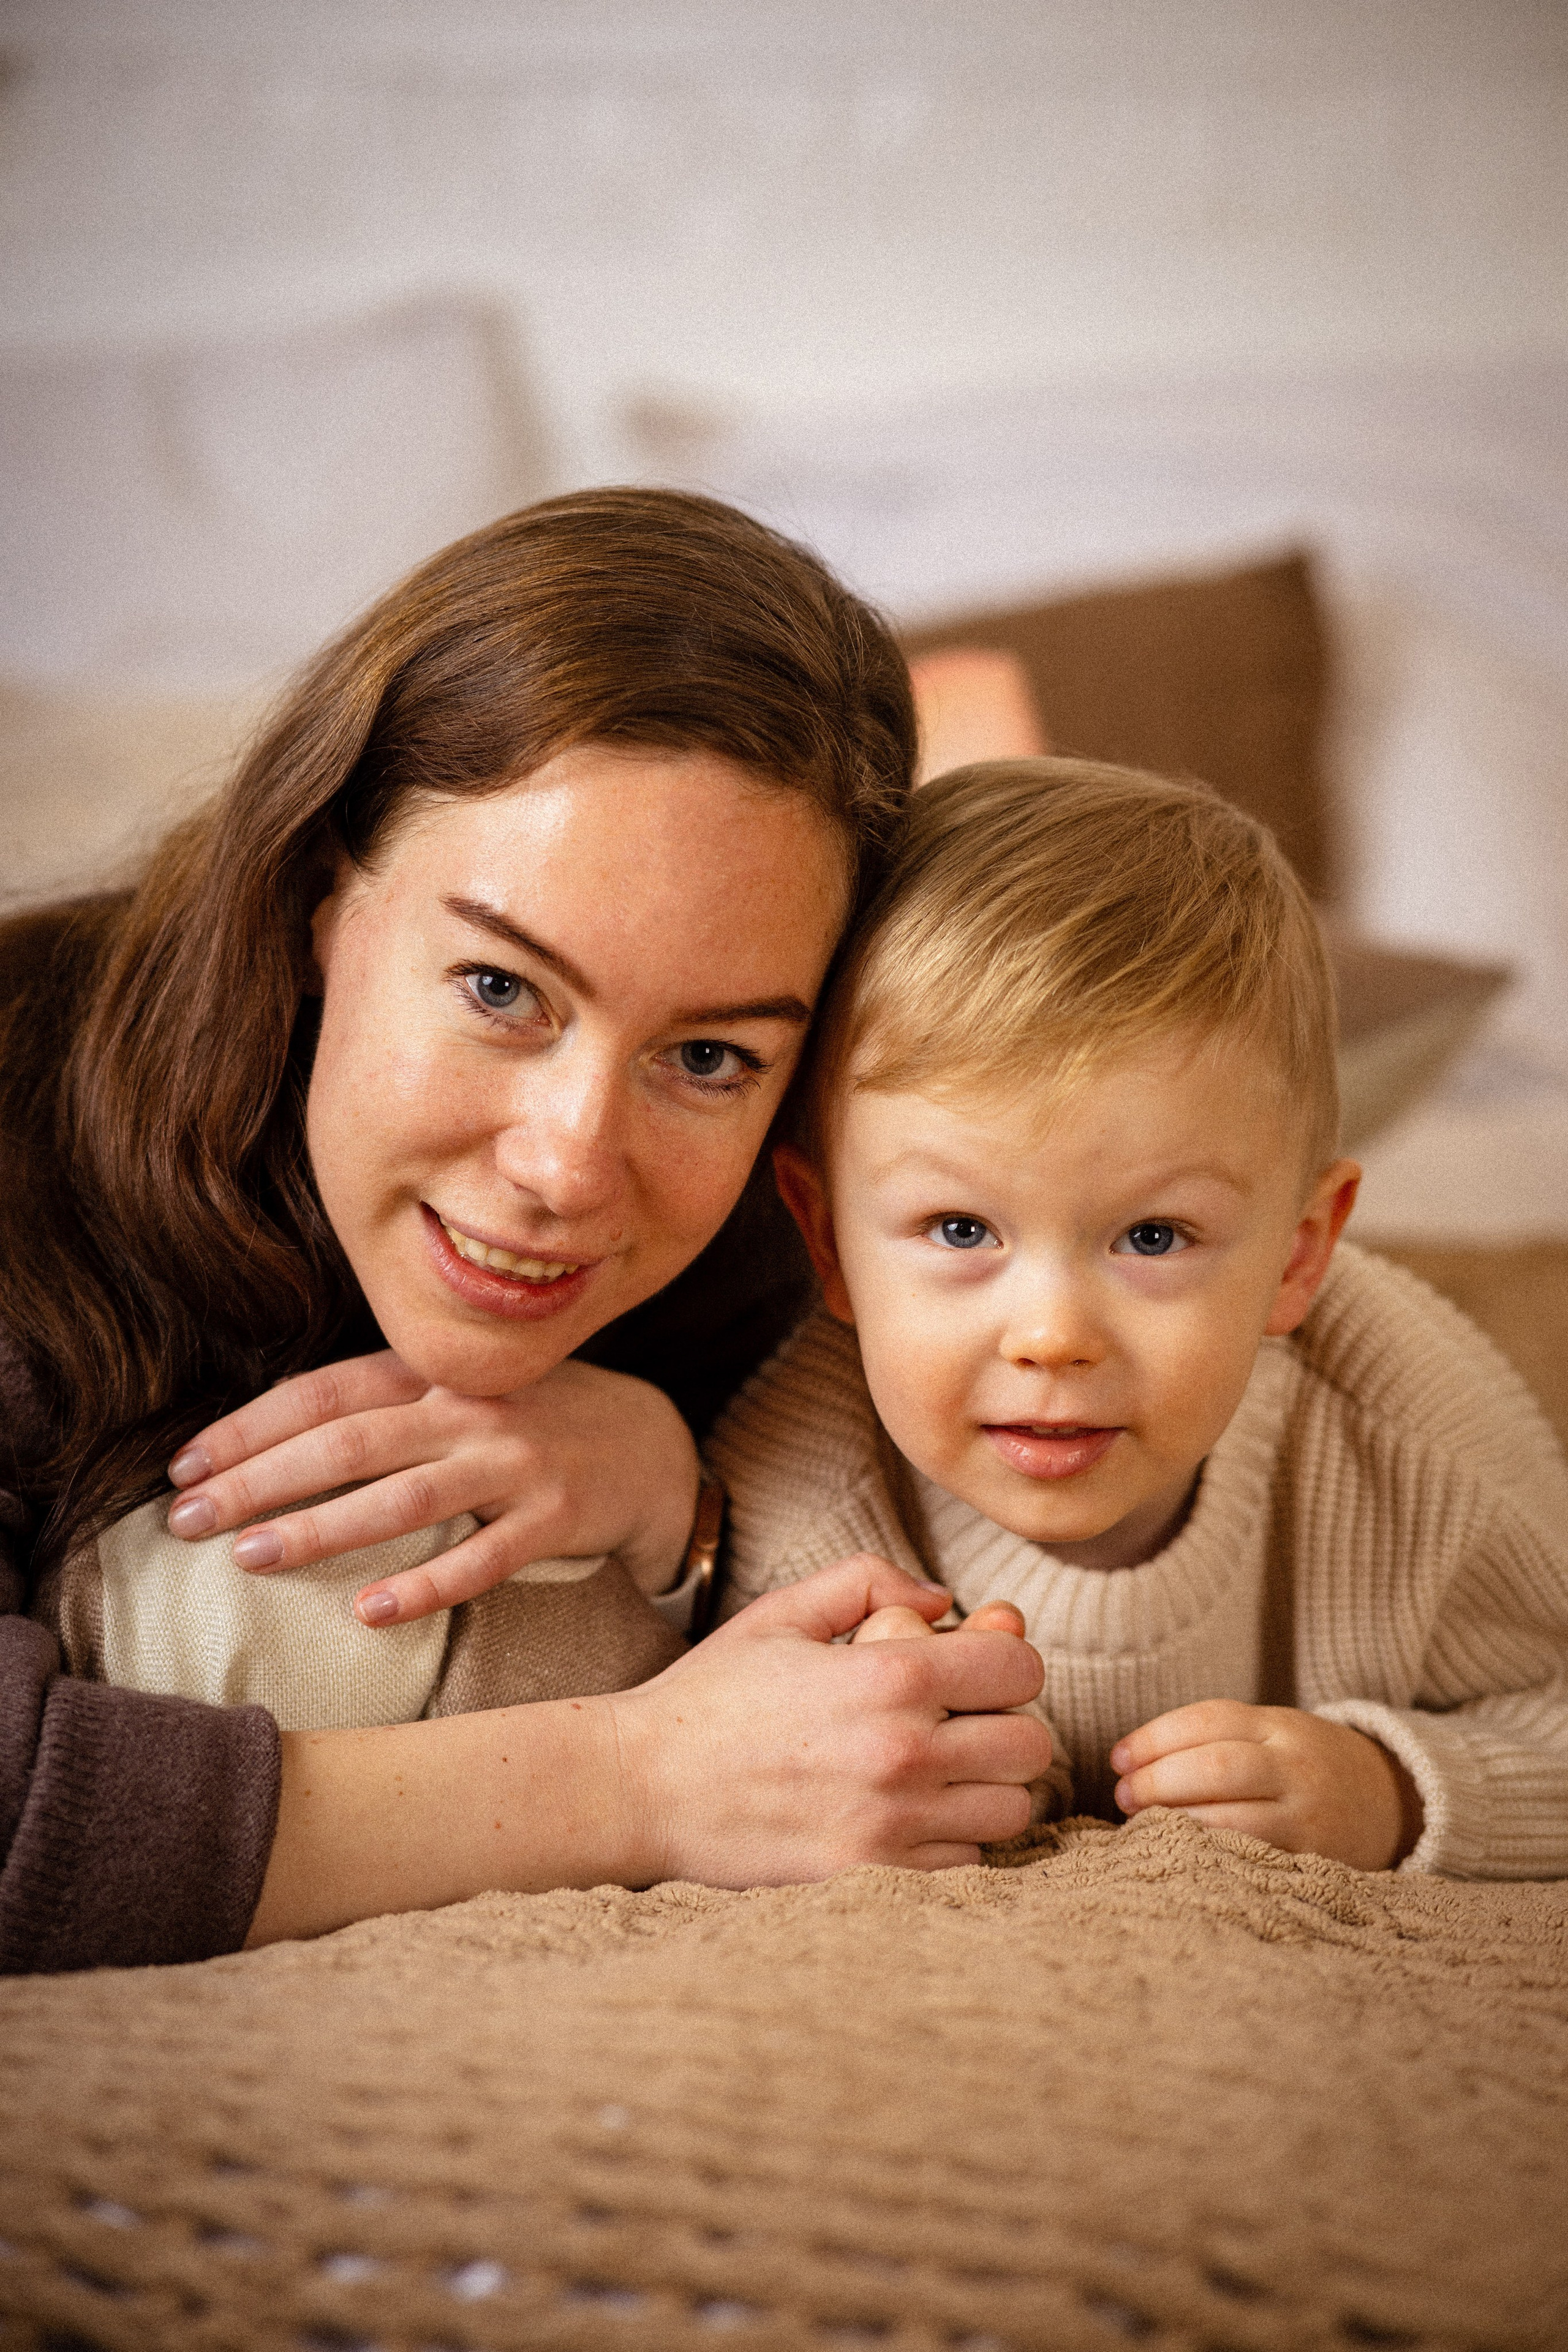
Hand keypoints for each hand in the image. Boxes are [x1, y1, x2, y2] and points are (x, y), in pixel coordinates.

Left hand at [166, 1353, 700, 1622]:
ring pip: (404, 1498)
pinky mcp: (556, 1516)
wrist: (653, 1445)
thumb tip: (269, 1440)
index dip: (249, 1427)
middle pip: (349, 1441)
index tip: (183, 1468)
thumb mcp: (459, 1393)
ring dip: (321, 1527)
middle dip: (259, 1481)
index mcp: (435, 1373)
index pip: (324, 1392)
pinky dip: (425, 1586)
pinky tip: (369, 1613)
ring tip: (251, 1557)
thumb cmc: (530, 1423)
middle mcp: (470, 1409)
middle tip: (186, 1522)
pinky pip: (481, 1559)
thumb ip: (384, 1405)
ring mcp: (515, 1463)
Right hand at [613, 1557, 1053, 1882]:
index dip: (1006, 1661)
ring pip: (1010, 1810)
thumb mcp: (782, 1613)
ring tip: (941, 1771)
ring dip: (988, 1787)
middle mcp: (903, 1753)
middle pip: (1030, 1746)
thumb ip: (869, 1582)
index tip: (973, 1668)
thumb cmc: (712, 1696)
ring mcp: (891, 1825)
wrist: (643, 1788)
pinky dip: (955, 1839)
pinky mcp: (873, 1878)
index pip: (1020, 1670)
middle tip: (960, 1721)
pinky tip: (911, 1816)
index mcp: (888, 1676)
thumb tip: (943, 1597)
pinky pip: (967, 1863)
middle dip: (1005, 1725)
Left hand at [1110, 1700, 1422, 1871]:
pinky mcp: (1314, 1858)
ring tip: (1142, 1823)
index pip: (1210, 1720)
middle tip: (1123, 1794)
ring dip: (1176, 1820)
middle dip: (1159, 1780)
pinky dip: (1209, 1853)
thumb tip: (1131, 1763)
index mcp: (1280, 1727)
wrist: (1393, 1803)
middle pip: (1217, 1765)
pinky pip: (1253, 1856)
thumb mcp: (1275, 1735)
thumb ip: (1218, 1739)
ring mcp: (1307, 1815)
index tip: (1118, 1758)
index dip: (1154, 1737)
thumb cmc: (1307, 1767)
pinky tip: (1181, 1852)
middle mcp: (1296, 1766)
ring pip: (1232, 1818)